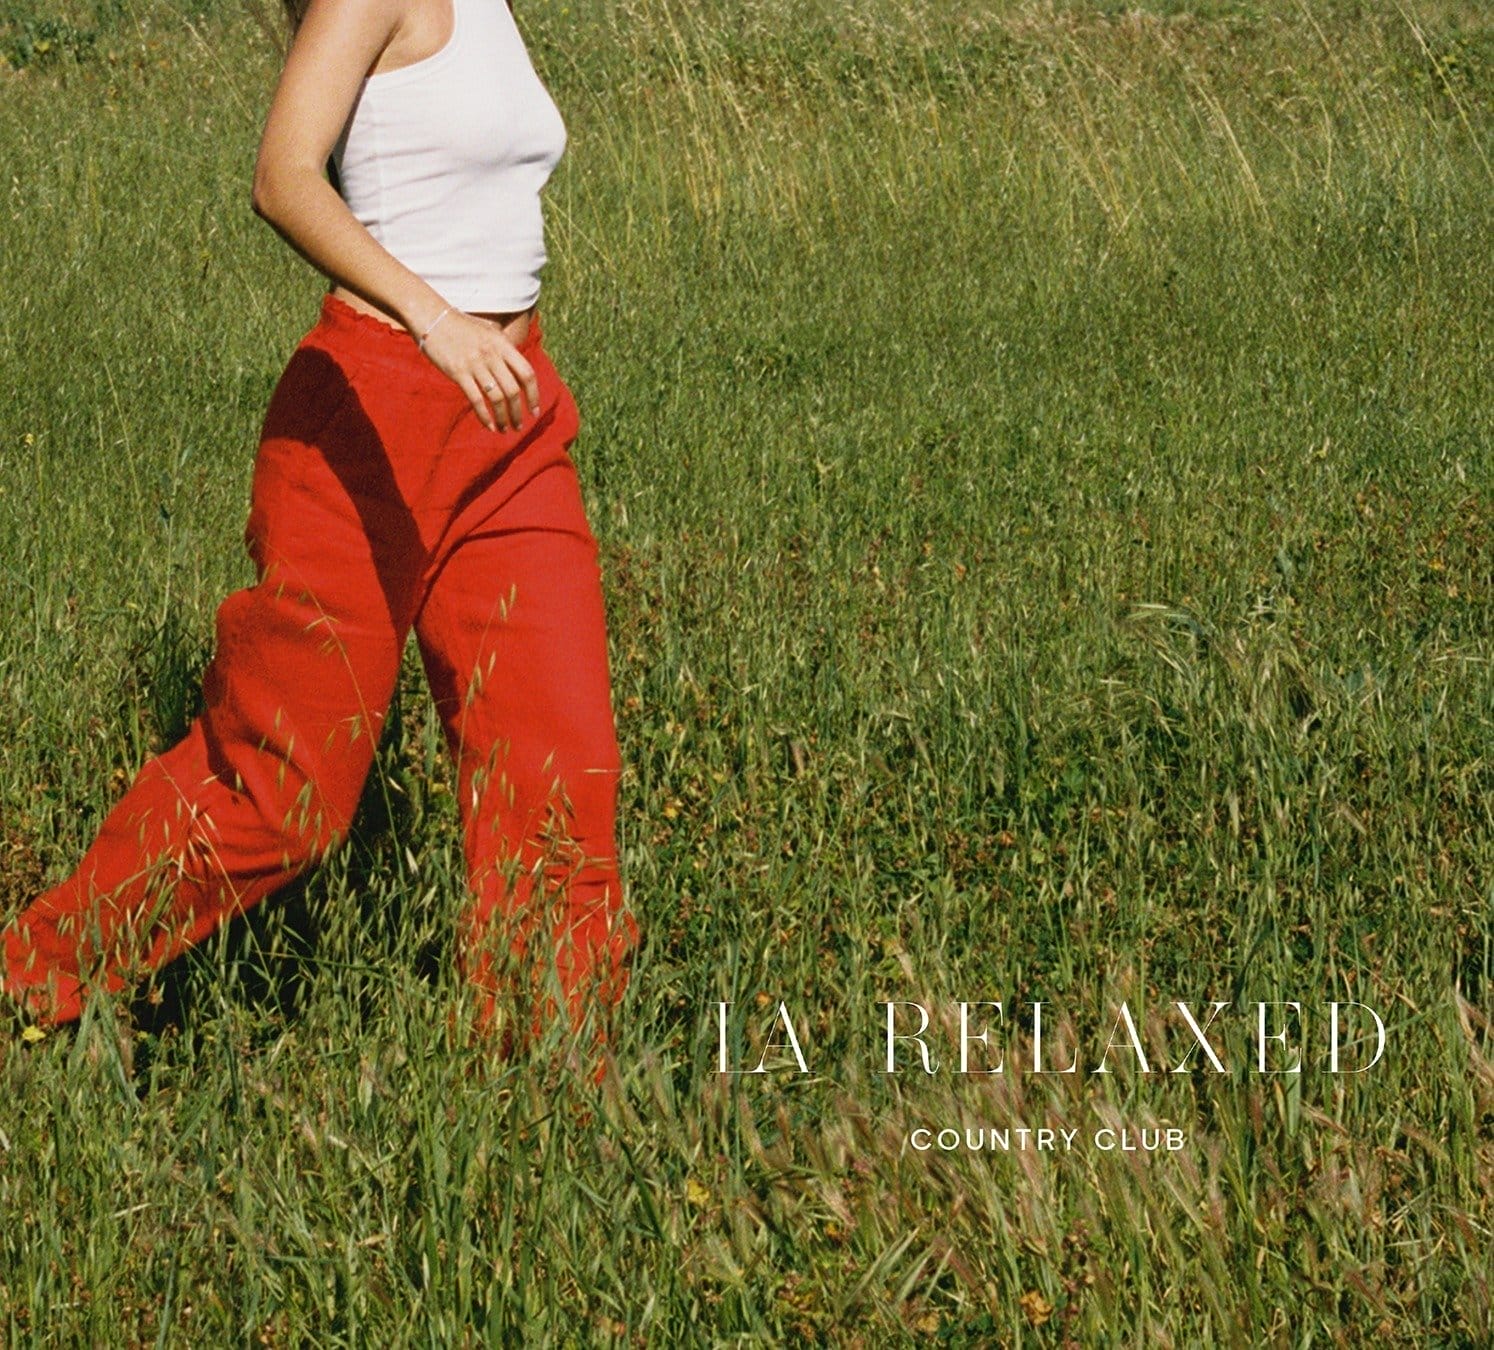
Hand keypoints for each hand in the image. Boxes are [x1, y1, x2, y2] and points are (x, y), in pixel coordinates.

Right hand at [418, 307, 540, 432]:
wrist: (432, 317)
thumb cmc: (462, 327)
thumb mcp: (489, 332)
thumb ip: (504, 351)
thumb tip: (518, 373)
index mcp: (503, 344)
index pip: (527, 374)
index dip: (534, 395)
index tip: (535, 411)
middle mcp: (491, 354)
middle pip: (513, 390)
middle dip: (518, 413)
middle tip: (518, 427)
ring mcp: (475, 363)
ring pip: (496, 398)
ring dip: (503, 418)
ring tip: (504, 429)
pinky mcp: (458, 372)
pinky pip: (476, 399)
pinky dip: (485, 416)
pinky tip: (489, 426)